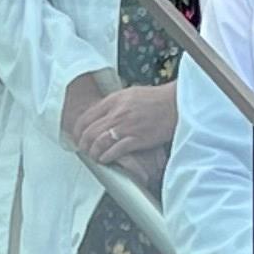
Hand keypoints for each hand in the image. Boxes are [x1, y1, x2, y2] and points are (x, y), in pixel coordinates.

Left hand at [62, 79, 178, 174]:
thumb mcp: (130, 94)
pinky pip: (115, 150)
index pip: (86, 117)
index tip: (78, 137)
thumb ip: (115, 103)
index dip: (78, 130)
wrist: (176, 104)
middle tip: (84, 150)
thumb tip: (103, 112)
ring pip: (99, 142)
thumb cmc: (157, 99)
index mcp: (113, 100)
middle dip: (83, 144)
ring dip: (93, 152)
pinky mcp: (137, 139)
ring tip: (94, 157)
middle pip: (89, 131)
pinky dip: (106, 157)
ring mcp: (126, 126)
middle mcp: (117, 113)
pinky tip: (105, 159)